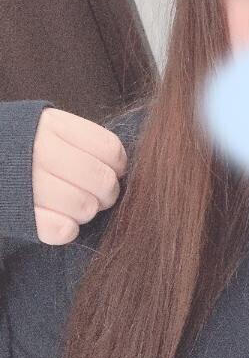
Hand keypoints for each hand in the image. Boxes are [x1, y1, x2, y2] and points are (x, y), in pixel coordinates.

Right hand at [32, 107, 128, 244]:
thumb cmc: (28, 149)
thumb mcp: (53, 130)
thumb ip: (85, 143)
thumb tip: (120, 169)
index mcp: (53, 126)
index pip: (111, 149)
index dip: (118, 165)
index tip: (109, 169)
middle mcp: (40, 151)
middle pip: (103, 181)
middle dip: (107, 193)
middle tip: (95, 193)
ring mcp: (28, 183)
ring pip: (85, 207)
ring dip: (86, 211)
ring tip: (73, 205)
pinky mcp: (19, 215)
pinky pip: (62, 231)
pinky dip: (68, 230)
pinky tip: (62, 221)